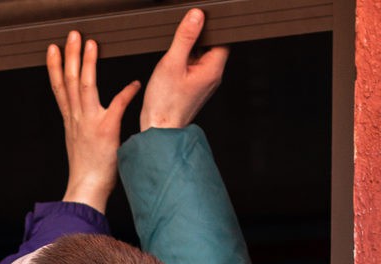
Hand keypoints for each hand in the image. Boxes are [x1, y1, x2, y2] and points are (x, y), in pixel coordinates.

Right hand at [46, 31, 140, 211]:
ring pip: (85, 86)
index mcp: (71, 121)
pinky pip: (117, 106)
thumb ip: (83, 128)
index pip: (59, 88)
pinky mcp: (106, 131)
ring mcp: (90, 123)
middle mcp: (77, 118)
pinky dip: (126, 93)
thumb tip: (88, 122)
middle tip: (72, 37)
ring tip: (90, 45)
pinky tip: (134, 84)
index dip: (56, 67)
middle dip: (70, 55)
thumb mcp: (79, 145)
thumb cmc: (87, 173)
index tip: (54, 50)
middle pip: (69, 81)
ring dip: (87, 63)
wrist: (86, 190)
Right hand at [138, 8, 227, 131]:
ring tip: (174, 64)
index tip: (194, 27)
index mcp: (213, 69)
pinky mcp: (195, 87)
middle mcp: (213, 76)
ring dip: (187, 53)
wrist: (159, 130)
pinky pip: (192, 67)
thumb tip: (196, 16)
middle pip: (210, 45)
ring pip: (200, 56)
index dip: (209, 28)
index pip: (222, 37)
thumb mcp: (172, 63)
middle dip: (195, 41)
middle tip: (179, 49)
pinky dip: (182, 64)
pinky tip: (172, 72)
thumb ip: (185, 37)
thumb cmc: (165, 104)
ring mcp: (204, 82)